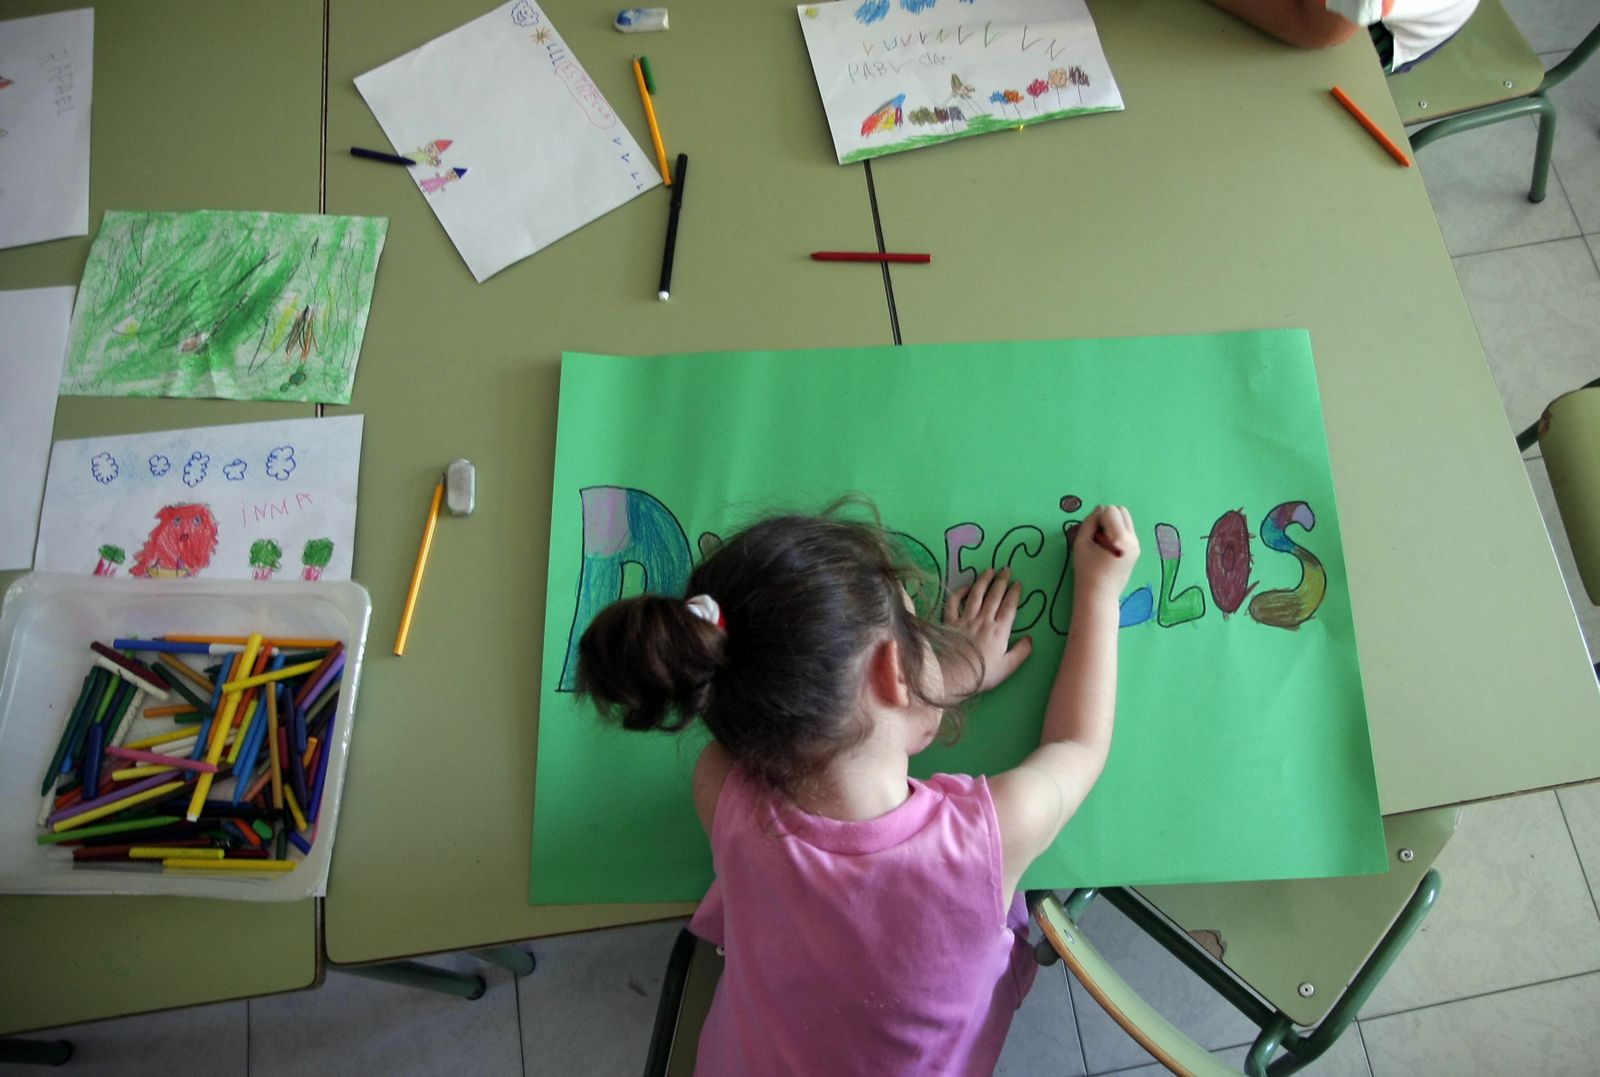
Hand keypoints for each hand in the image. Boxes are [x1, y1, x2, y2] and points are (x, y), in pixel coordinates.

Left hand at [944, 567, 1033, 697]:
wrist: (954, 676)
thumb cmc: (983, 674)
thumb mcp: (1008, 667)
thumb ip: (1021, 652)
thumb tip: (1030, 638)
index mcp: (999, 631)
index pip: (1009, 607)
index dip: (1014, 593)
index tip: (1018, 583)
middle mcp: (983, 621)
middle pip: (994, 596)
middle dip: (1001, 581)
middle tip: (1006, 569)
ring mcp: (965, 620)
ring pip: (976, 595)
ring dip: (983, 581)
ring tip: (989, 571)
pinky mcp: (950, 622)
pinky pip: (953, 603)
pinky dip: (959, 593)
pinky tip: (965, 587)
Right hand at [1071, 505, 1139, 601]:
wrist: (1099, 596)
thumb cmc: (1086, 572)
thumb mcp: (1081, 544)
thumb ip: (1089, 522)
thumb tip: (1099, 510)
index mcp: (1121, 539)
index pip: (1111, 510)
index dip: (1097, 518)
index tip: (1091, 533)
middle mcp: (1133, 540)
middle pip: (1122, 511)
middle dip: (1108, 517)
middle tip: (1097, 535)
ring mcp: (1137, 545)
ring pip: (1126, 520)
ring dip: (1113, 524)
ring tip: (1102, 542)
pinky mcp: (1136, 550)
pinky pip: (1127, 531)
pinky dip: (1117, 532)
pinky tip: (1108, 548)